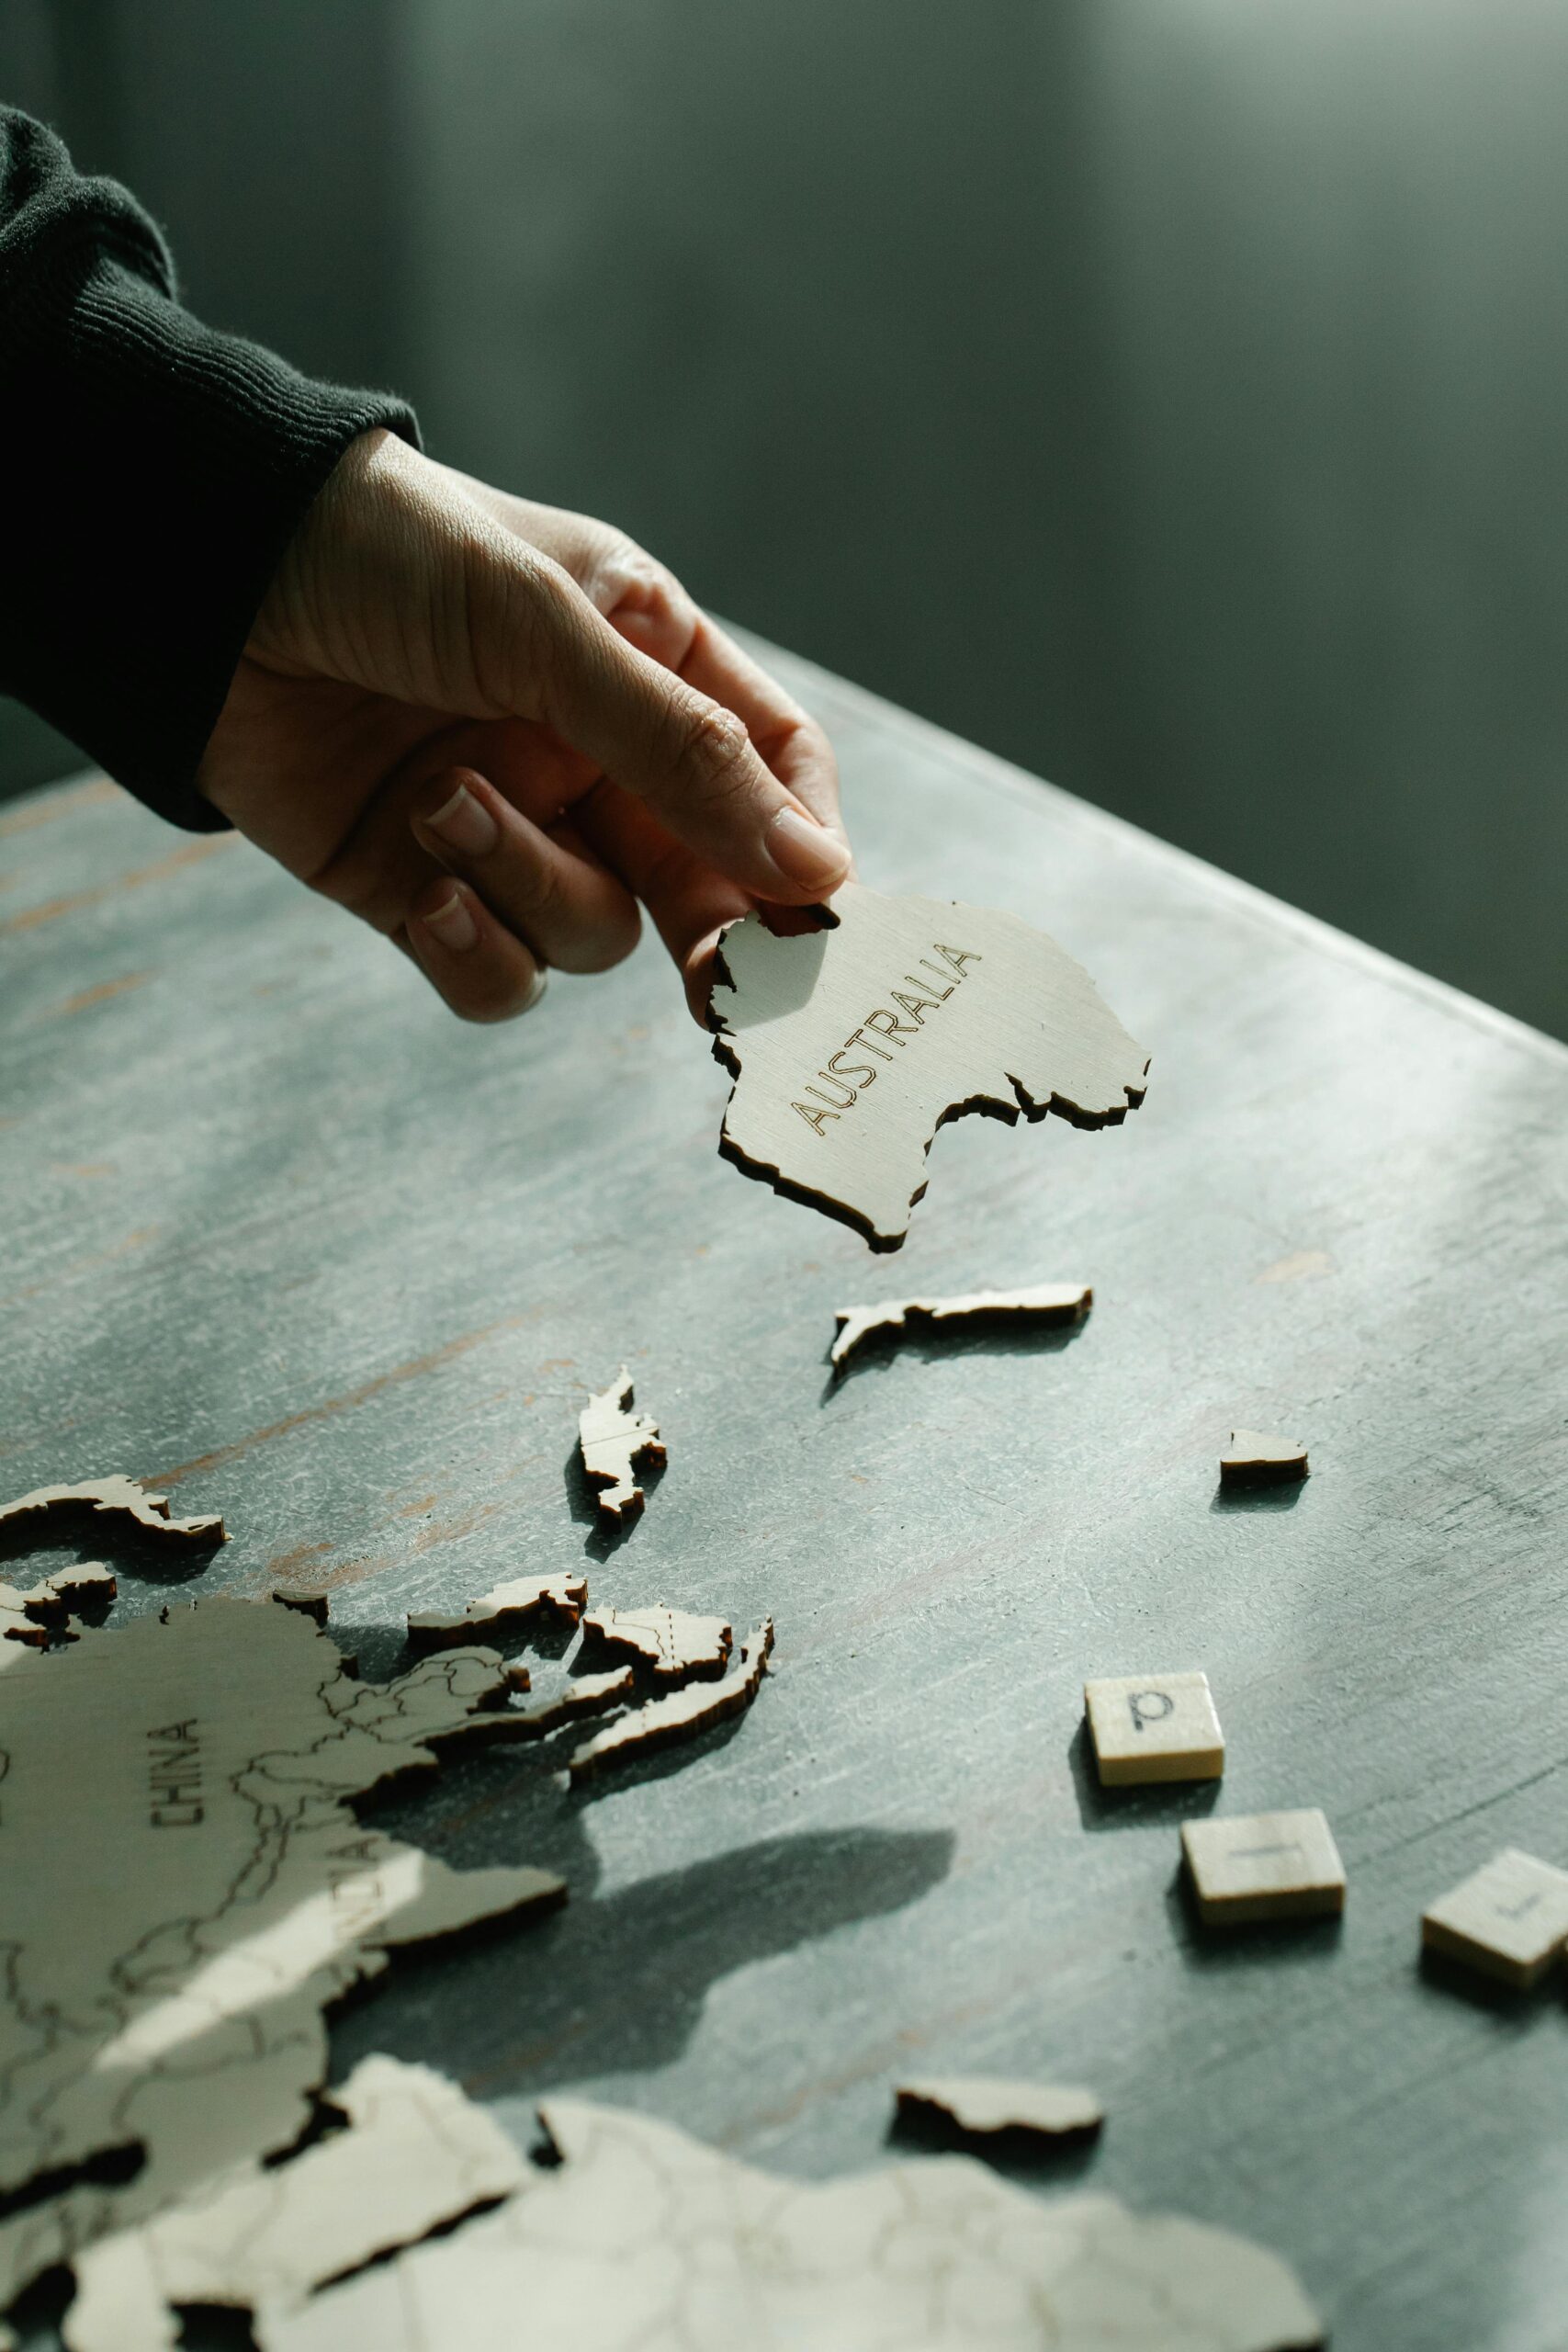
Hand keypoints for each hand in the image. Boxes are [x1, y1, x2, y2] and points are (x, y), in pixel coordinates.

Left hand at [199, 429, 850, 1020]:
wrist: (200, 576)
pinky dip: (471, 948)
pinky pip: (497, 976)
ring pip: (591, 931)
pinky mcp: (422, 890)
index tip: (817, 901)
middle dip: (712, 932)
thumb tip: (814, 865)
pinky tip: (422, 882)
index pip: (769, 765)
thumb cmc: (388, 554)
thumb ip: (679, 749)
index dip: (802, 835)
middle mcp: (590, 758)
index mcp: (646, 666)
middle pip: (700, 881)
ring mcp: (510, 830)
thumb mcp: (549, 628)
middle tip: (718, 979)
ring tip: (445, 803)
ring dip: (529, 882)